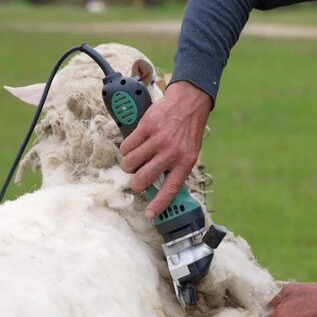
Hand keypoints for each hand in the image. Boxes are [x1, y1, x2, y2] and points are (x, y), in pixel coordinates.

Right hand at [119, 81, 211, 217]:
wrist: (189, 102)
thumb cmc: (188, 130)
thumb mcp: (190, 152)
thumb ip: (176, 167)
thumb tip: (159, 185)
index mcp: (185, 162)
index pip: (170, 189)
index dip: (159, 204)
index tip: (150, 214)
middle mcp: (171, 152)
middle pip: (143, 178)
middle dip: (135, 183)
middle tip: (136, 180)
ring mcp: (158, 140)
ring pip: (131, 162)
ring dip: (128, 165)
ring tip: (132, 161)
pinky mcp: (146, 127)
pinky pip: (127, 145)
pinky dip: (126, 149)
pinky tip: (131, 146)